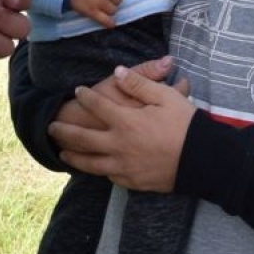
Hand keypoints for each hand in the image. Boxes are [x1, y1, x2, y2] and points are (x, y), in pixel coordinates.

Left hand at [49, 65, 194, 191]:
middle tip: (51, 126)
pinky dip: (96, 171)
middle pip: (82, 138)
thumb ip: (139, 83)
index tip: (78, 91)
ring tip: (61, 152)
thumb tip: (118, 72)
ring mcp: (123, 166)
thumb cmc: (186, 126)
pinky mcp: (132, 181)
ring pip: (90, 162)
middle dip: (64, 130)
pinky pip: (108, 176)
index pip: (97, 105)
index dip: (86, 96)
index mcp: (125, 121)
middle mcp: (118, 145)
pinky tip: (93, 168)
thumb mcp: (166, 97)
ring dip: (73, 156)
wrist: (203, 161)